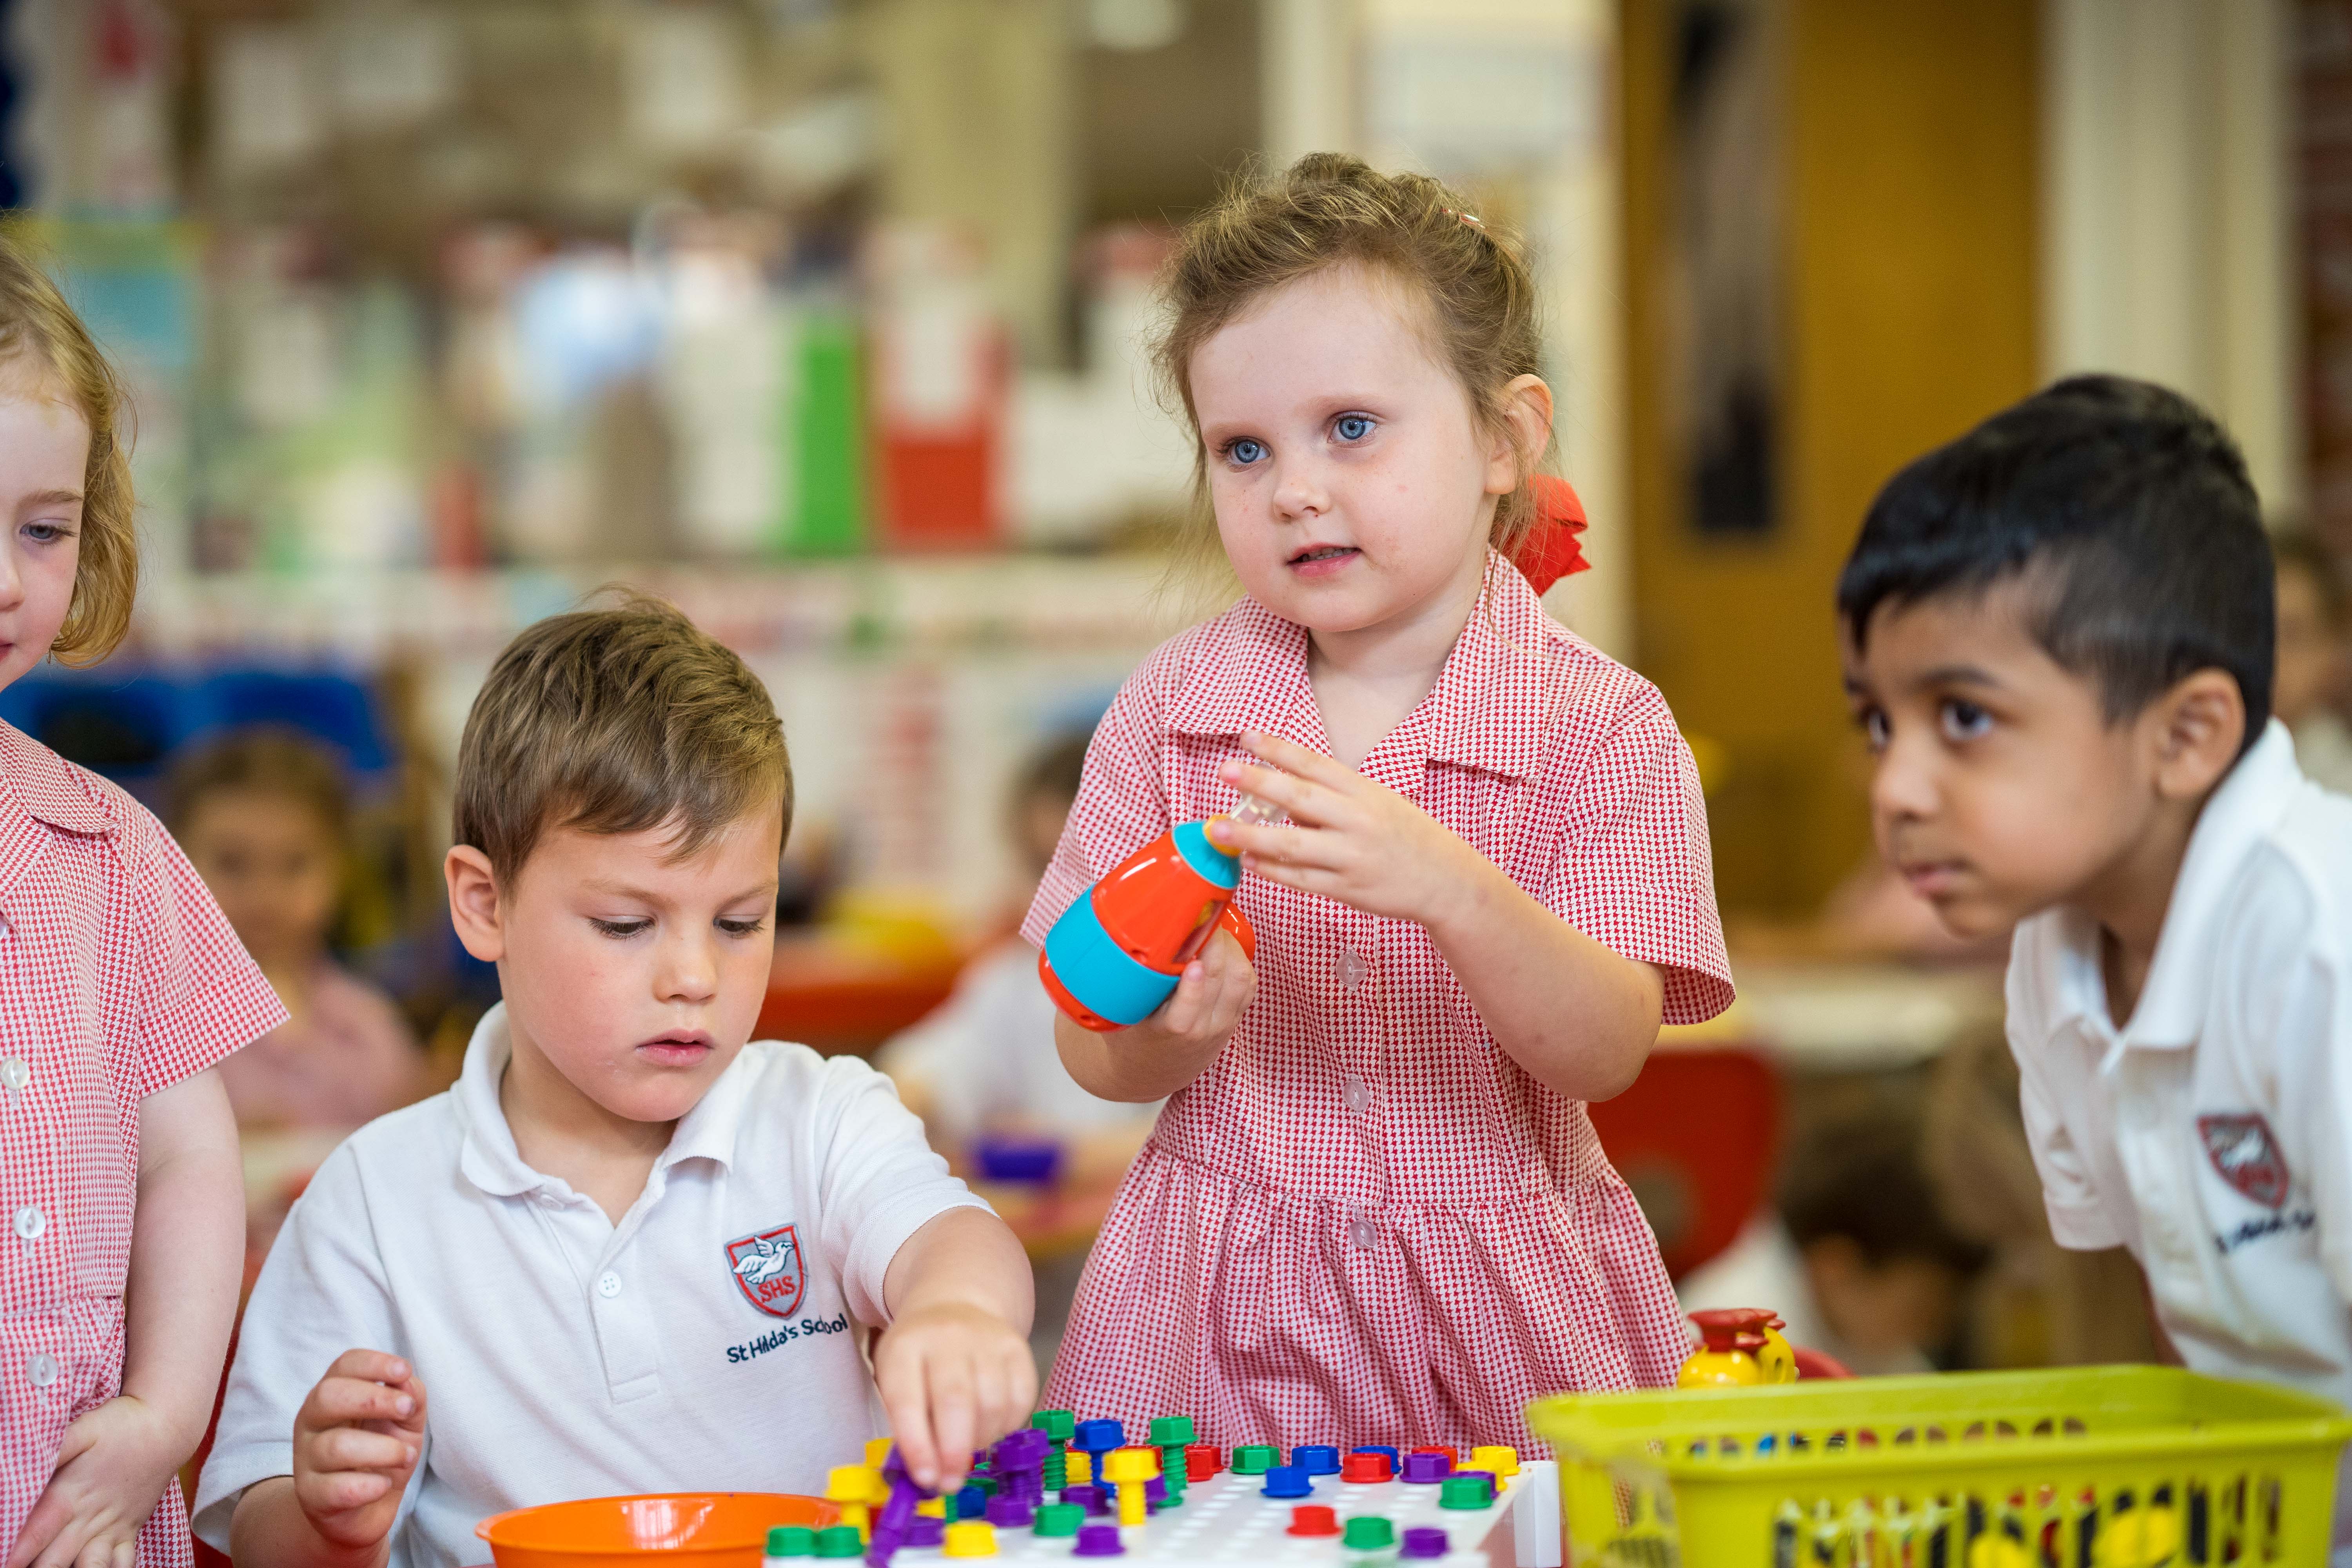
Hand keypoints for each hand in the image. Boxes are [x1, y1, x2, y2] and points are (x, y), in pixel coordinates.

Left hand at [8, 1396, 187, 1567]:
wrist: (167, 1428)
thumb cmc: (122, 1426)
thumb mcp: (85, 1428)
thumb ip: (55, 1447)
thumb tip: (20, 1457)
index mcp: (70, 1495)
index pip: (35, 1535)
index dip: (17, 1555)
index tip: (6, 1564)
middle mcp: (90, 1519)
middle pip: (55, 1561)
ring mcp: (111, 1529)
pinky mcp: (128, 1532)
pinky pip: (122, 1565)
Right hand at [290, 1351, 426, 1557]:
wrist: (365, 1510)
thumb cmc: (382, 1451)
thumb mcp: (404, 1420)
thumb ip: (409, 1395)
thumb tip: (407, 1381)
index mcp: (332, 1394)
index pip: (344, 1364)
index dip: (374, 1363)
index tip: (404, 1371)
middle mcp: (311, 1422)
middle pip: (327, 1396)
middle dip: (373, 1399)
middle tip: (407, 1410)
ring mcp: (306, 1459)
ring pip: (337, 1445)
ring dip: (384, 1450)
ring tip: (406, 1456)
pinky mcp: (311, 1496)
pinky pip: (339, 1488)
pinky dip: (370, 1486)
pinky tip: (383, 1485)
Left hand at [872, 1302, 1036, 1493]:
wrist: (956, 1304)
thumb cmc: (919, 1357)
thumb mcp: (897, 1380)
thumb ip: (908, 1425)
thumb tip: (930, 1477)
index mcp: (905, 1347)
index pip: (907, 1400)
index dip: (917, 1445)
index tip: (926, 1479)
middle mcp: (946, 1337)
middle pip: (956, 1400)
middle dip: (954, 1451)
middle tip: (952, 1482)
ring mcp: (986, 1338)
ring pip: (993, 1403)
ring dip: (982, 1440)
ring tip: (969, 1447)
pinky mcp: (1017, 1346)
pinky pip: (1021, 1397)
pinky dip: (1009, 1425)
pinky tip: (993, 1427)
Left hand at [1211, 731, 1497, 927]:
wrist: (1446, 881)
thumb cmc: (1407, 836)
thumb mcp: (1378, 802)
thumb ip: (1334, 796)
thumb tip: (1283, 792)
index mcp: (1364, 792)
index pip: (1315, 764)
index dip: (1278, 750)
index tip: (1246, 738)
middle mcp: (1357, 821)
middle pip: (1300, 799)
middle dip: (1259, 783)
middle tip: (1225, 771)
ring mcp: (1351, 857)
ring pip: (1292, 845)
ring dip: (1251, 837)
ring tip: (1218, 830)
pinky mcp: (1347, 890)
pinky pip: (1301, 880)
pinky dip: (1271, 871)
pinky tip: (1247, 862)